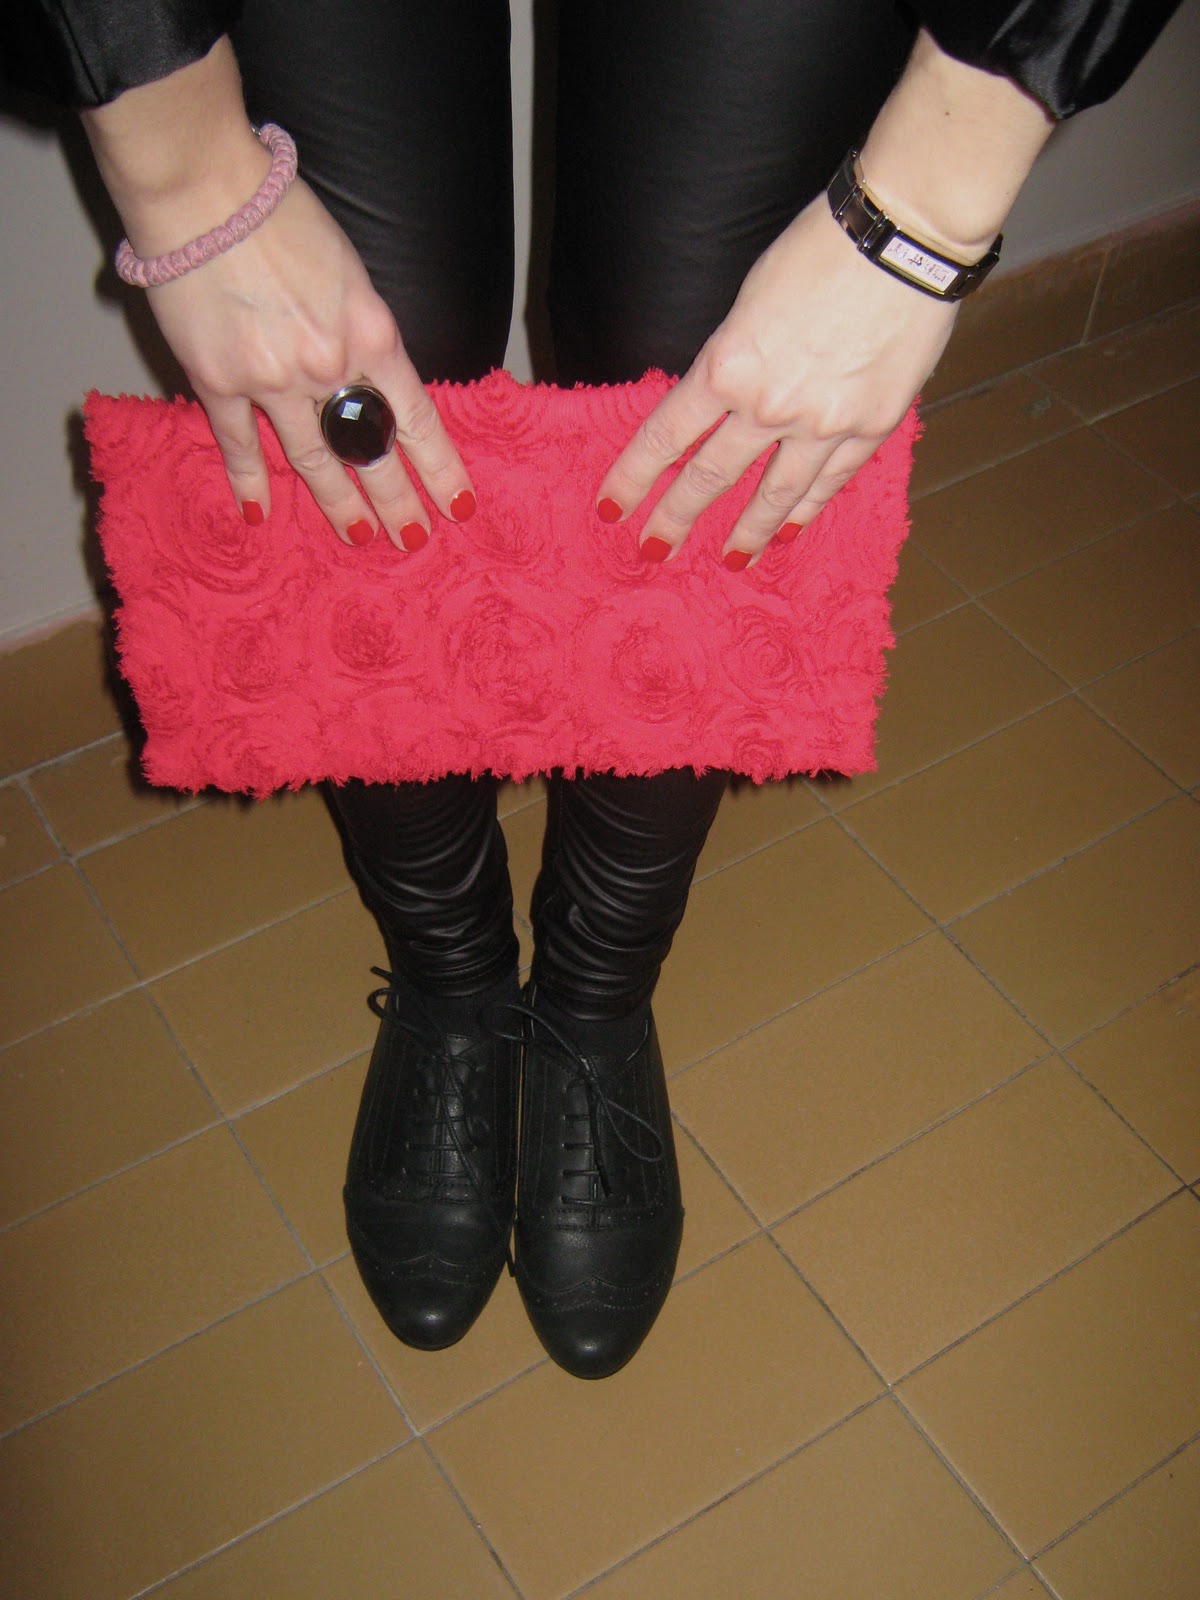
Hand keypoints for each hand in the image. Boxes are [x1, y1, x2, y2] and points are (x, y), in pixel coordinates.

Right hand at [142, 176, 472, 549]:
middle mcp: (329, 368)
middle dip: (396, 500)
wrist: (205, 189)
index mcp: (373, 335)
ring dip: (338, 503)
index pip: (417, 420)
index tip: (458, 506)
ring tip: (360, 537)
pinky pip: (239, 442)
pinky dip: (250, 479)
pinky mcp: (217, 381)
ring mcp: (272, 381)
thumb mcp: (353, 274)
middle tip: (413, 538)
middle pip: (371, 450)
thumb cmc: (284, 217)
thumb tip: (376, 383)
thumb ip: (366, 333)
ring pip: (314, 458)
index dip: (439, 469)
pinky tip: (260, 512)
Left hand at [596, 195, 957, 565]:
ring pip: (774, 494)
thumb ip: (731, 359)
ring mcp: (821, 425)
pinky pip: (829, 481)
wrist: (903, 240)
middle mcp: (767, 408)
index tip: (611, 508)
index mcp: (726, 367)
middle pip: (711, 476)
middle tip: (655, 550)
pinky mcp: (870, 427)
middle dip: (677, 517)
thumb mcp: (748, 300)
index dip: (634, 477)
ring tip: (730, 560)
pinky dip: (807, 509)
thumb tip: (721, 398)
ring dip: (748, 532)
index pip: (666, 437)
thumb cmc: (819, 249)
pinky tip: (791, 530)